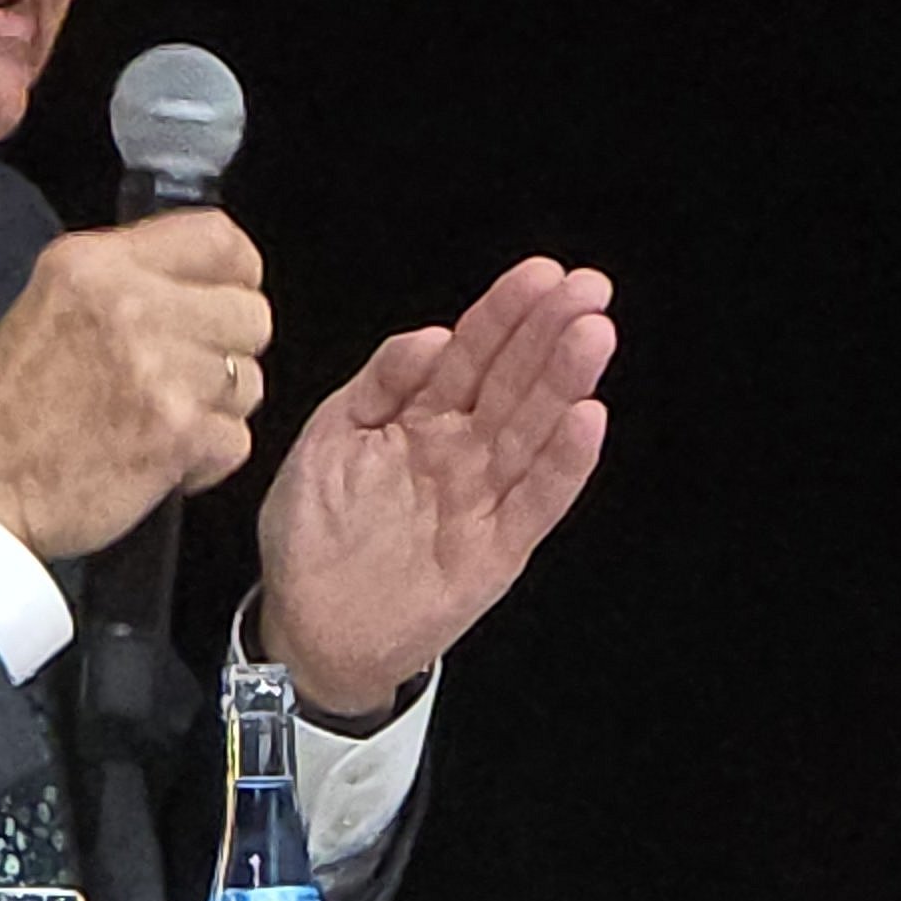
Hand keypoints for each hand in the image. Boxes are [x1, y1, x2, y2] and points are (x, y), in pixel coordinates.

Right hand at [0, 211, 270, 559]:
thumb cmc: (6, 413)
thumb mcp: (49, 305)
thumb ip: (126, 281)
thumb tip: (205, 281)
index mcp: (96, 263)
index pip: (221, 239)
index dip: (236, 276)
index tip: (223, 300)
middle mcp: (132, 304)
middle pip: (250, 313)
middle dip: (226, 352)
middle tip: (180, 378)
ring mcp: (160, 368)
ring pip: (249, 379)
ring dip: (216, 409)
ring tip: (159, 419)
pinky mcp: (178, 432)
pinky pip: (237, 439)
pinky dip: (207, 460)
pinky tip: (158, 458)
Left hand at [255, 256, 614, 716]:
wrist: (307, 627)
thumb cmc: (315, 530)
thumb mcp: (330, 438)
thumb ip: (379, 385)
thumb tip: (433, 335)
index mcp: (423, 415)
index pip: (473, 352)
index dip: (505, 312)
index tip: (542, 273)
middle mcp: (462, 449)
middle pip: (513, 382)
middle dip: (550, 332)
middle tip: (589, 288)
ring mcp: (483, 497)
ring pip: (532, 431)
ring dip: (565, 382)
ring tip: (593, 335)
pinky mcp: (497, 550)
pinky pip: (536, 501)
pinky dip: (564, 463)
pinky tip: (588, 419)